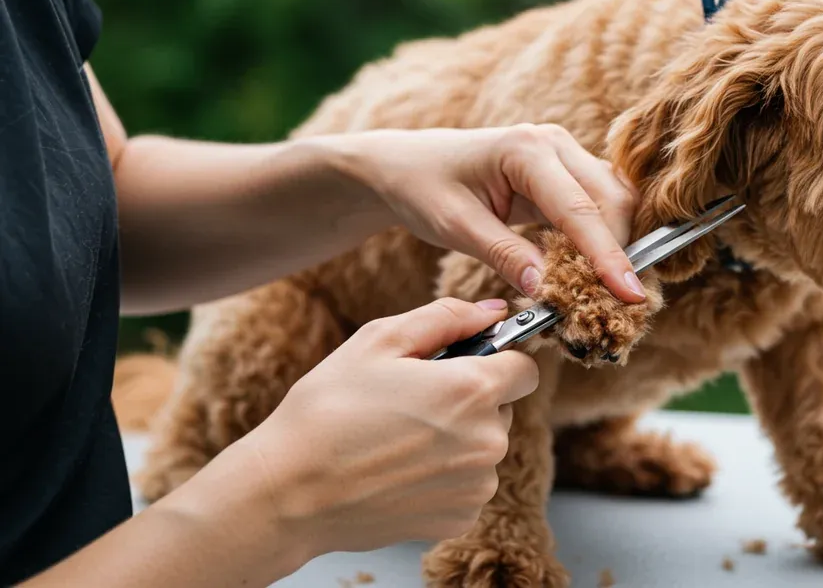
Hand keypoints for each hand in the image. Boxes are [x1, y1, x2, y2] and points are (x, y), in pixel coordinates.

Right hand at [212, 298, 537, 556]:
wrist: (288, 492)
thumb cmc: (327, 410)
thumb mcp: (380, 340)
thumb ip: (447, 317)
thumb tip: (493, 310)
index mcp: (473, 390)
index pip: (526, 369)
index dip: (498, 361)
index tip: (466, 364)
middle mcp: (488, 441)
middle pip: (502, 409)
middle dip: (469, 400)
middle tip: (411, 401)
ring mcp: (476, 486)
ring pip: (483, 448)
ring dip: (456, 439)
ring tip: (397, 438)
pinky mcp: (459, 518)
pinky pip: (466, 484)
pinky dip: (442, 476)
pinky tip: (398, 470)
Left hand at [330, 124, 644, 302]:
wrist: (406, 165)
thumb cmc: (423, 188)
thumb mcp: (456, 227)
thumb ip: (505, 256)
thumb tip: (549, 292)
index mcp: (525, 150)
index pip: (580, 209)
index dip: (608, 256)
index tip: (628, 295)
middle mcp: (553, 144)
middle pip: (612, 200)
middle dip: (620, 252)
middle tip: (620, 305)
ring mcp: (562, 155)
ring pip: (613, 202)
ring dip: (616, 247)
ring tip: (609, 294)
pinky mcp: (563, 173)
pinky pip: (597, 206)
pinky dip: (602, 239)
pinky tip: (593, 273)